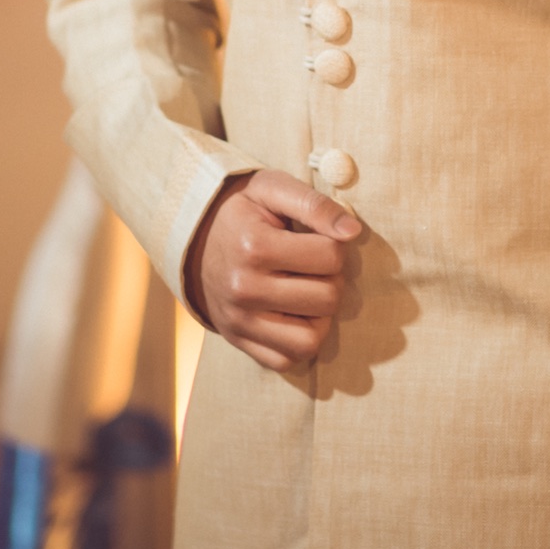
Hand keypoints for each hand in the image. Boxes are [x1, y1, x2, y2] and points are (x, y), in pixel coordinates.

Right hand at [186, 168, 360, 370]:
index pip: (331, 256)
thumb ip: (314, 204)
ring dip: (320, 315)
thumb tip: (353, 231)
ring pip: (311, 339)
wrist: (196, 239)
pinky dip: (300, 341)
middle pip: (327, 298)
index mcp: (254, 246)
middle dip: (332, 278)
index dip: (335, 244)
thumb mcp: (273, 189)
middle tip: (313, 265)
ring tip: (307, 291)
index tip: (316, 238)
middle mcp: (244, 289)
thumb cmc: (245, 211)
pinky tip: (294, 314)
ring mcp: (239, 321)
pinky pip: (288, 360)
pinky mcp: (239, 341)